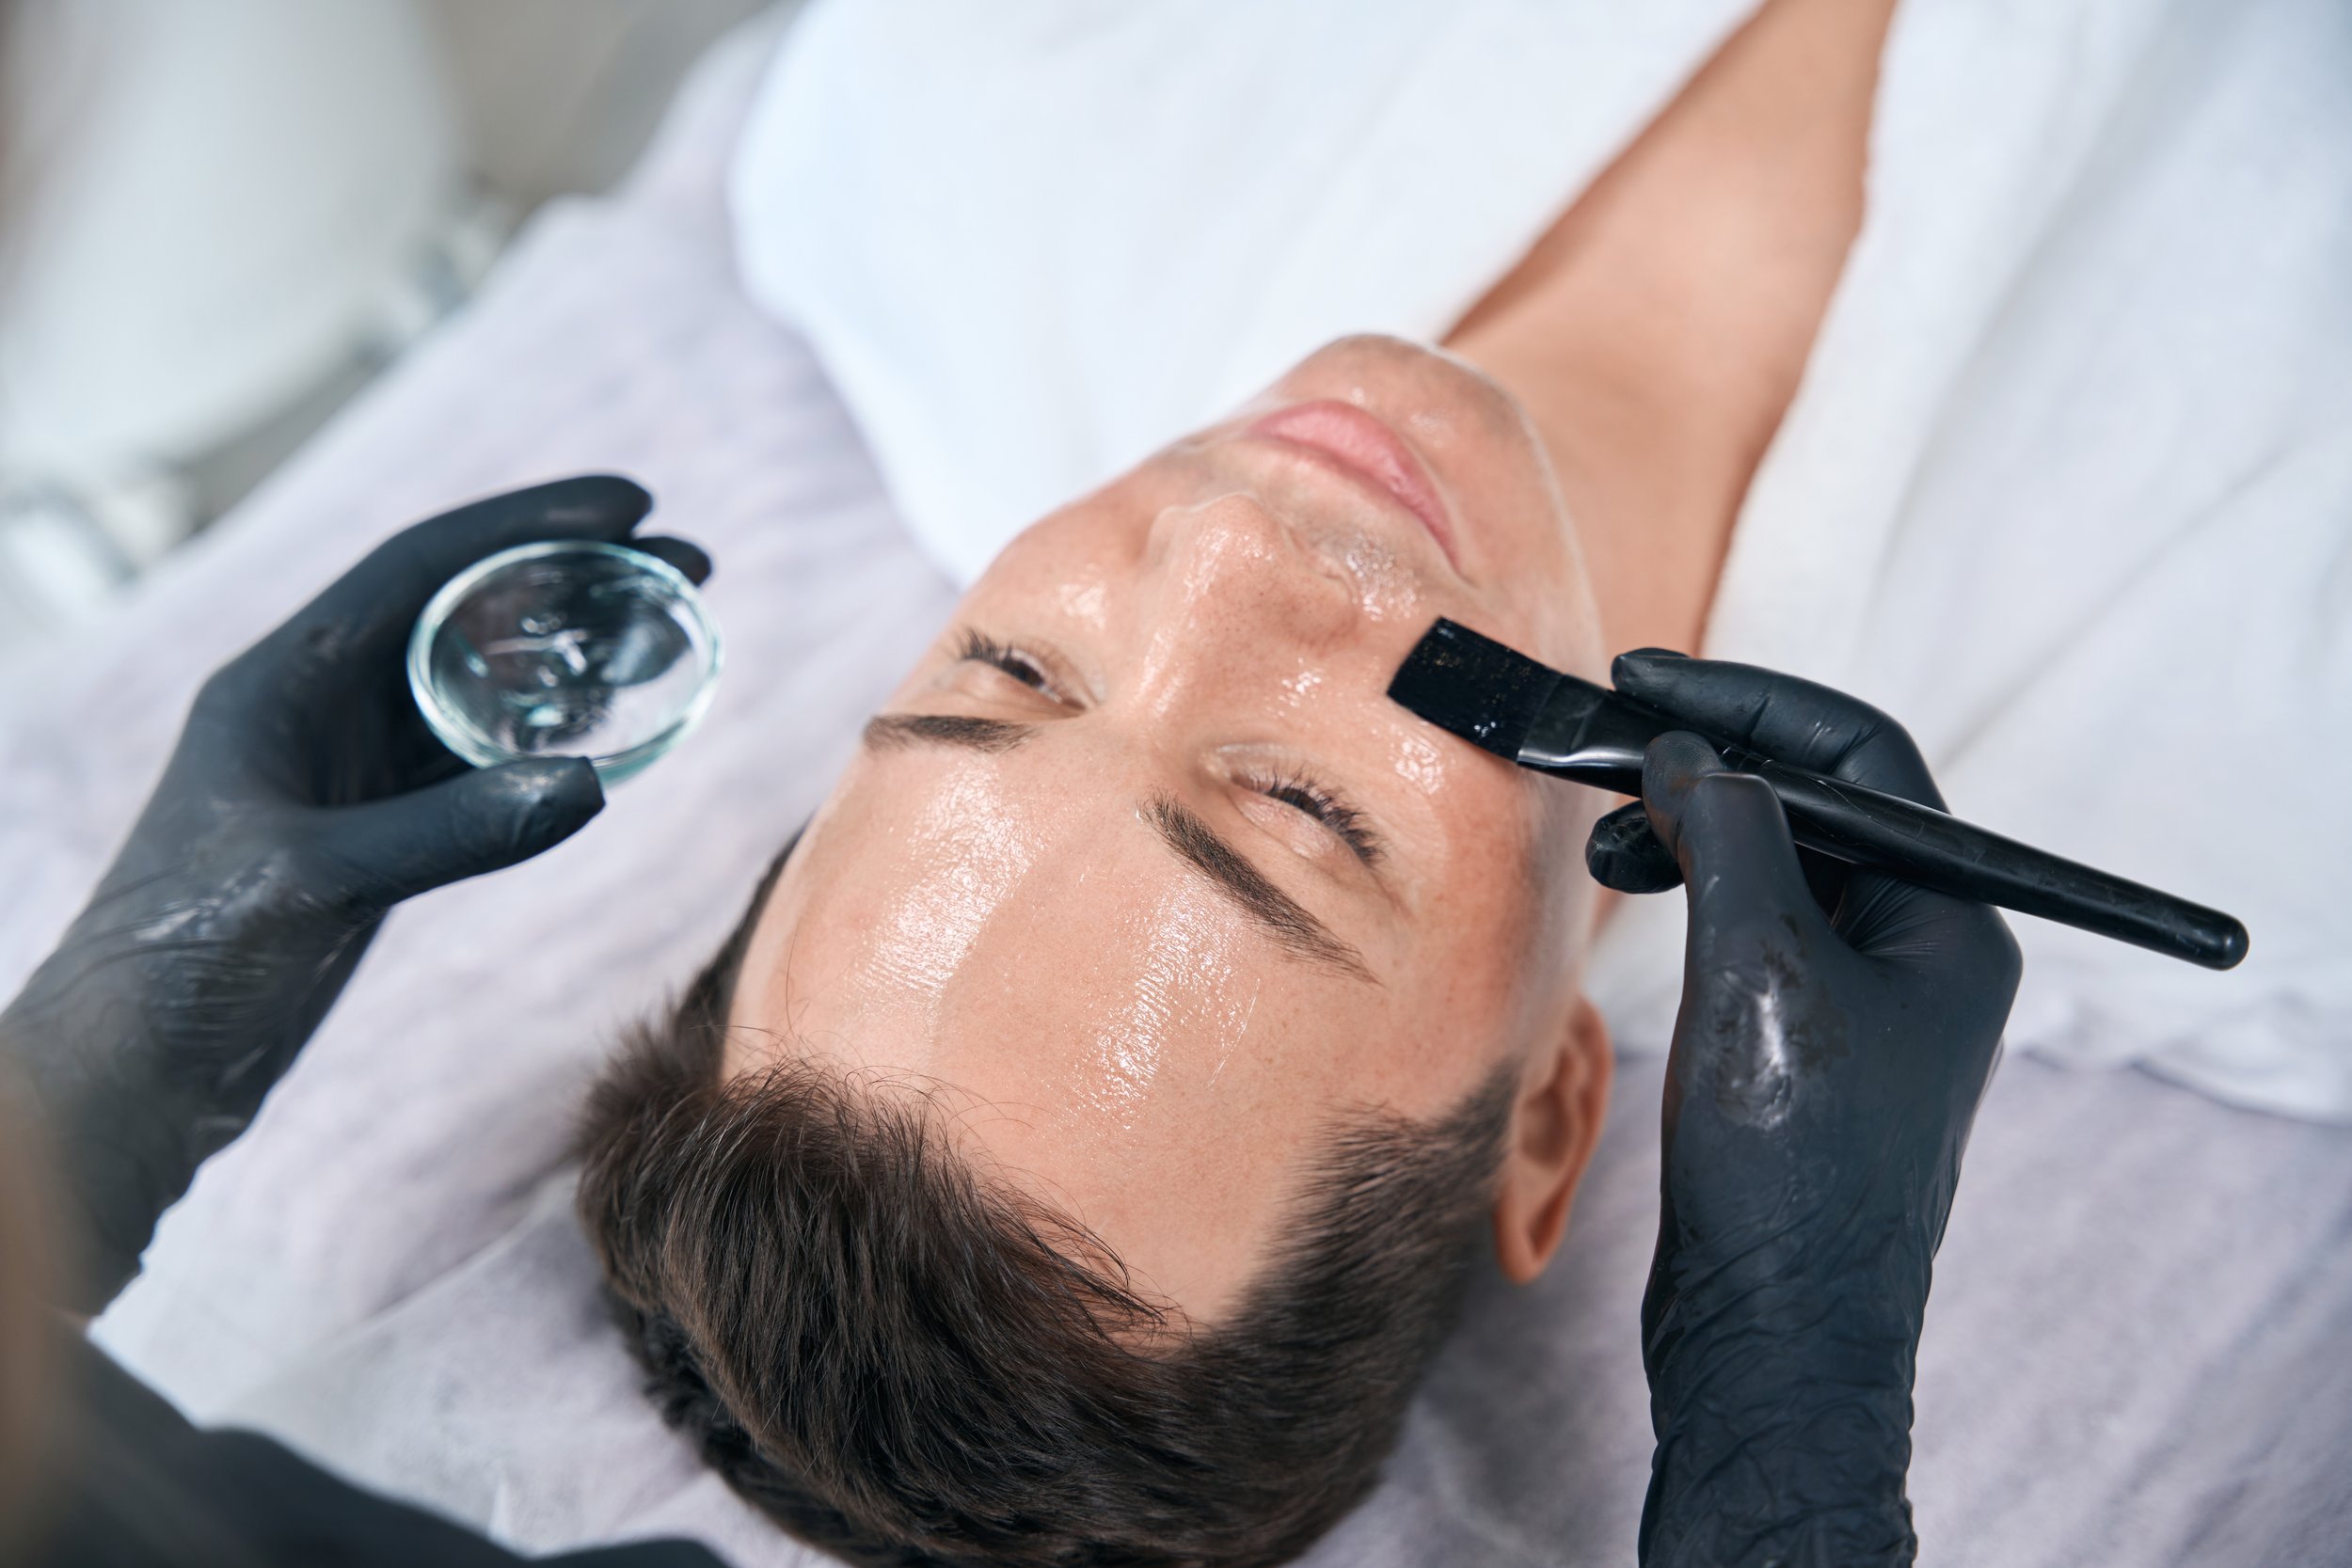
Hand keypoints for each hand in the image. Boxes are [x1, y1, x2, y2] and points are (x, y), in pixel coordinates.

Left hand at [0, 475, 708, 1308]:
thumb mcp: (317, 882)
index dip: (530, 523)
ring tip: (668, 633)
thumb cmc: (182, 965)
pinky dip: (550, 738)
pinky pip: (480, 759)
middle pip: (466, 609)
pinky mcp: (375, 833)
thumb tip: (591, 781)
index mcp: (282, 680)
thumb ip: (451, 831)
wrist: (133, 1074)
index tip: (632, 504)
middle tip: (687, 562)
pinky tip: (613, 732)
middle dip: (577, 577)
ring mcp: (347, 768)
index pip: (423, 566)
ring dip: (573, 653)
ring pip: (481, 682)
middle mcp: (316, 704)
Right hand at [1584, 653, 2020, 1567]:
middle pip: (1818, 806)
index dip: (1751, 704)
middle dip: (1712, 765)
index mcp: (1949, 924)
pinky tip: (1636, 899)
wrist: (1776, 1337)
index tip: (1646, 680)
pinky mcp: (1805, 1051)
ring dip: (1691, 831)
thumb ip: (1732, 839)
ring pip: (1778, 867)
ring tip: (1608, 838)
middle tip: (1608, 748)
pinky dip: (1691, 896)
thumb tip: (1690, 754)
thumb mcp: (1761, 970)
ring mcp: (1864, 1005)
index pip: (1860, 759)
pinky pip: (1754, 931)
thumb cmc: (1788, 1164)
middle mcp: (1921, 954)